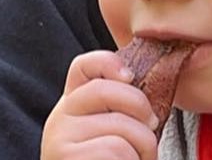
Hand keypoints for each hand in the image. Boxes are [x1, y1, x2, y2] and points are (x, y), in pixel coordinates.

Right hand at [41, 50, 160, 159]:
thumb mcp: (111, 132)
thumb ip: (119, 110)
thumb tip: (141, 87)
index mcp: (72, 105)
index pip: (83, 66)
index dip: (109, 62)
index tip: (130, 76)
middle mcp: (60, 118)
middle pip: (109, 90)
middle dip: (142, 110)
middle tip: (152, 130)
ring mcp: (60, 140)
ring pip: (121, 128)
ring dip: (143, 148)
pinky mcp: (66, 159)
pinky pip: (116, 152)